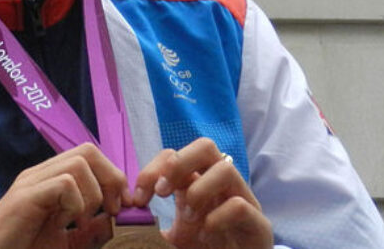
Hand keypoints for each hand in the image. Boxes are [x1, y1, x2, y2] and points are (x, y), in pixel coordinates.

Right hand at [0, 143, 130, 248]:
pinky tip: (65, 223)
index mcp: (51, 180)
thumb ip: (89, 228)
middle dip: (110, 178)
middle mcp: (41, 174)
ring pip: (79, 163)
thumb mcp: (66, 241)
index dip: (113, 177)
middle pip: (87, 151)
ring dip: (92, 194)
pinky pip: (64, 183)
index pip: (90, 156)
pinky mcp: (25, 196)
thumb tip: (114, 217)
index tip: (122, 206)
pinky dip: (75, 204)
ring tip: (82, 221)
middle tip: (112, 210)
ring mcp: (32, 182)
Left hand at [133, 138, 272, 248]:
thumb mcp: (171, 238)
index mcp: (196, 183)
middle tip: (163, 192)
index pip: (173, 155)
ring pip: (226, 168)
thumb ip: (150, 226)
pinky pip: (239, 205)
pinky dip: (217, 218)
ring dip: (199, 191)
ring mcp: (242, 201)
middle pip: (205, 146)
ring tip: (189, 218)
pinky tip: (207, 234)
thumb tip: (124, 220)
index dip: (152, 170)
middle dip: (179, 163)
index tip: (138, 199)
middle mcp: (220, 186)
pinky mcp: (258, 225)